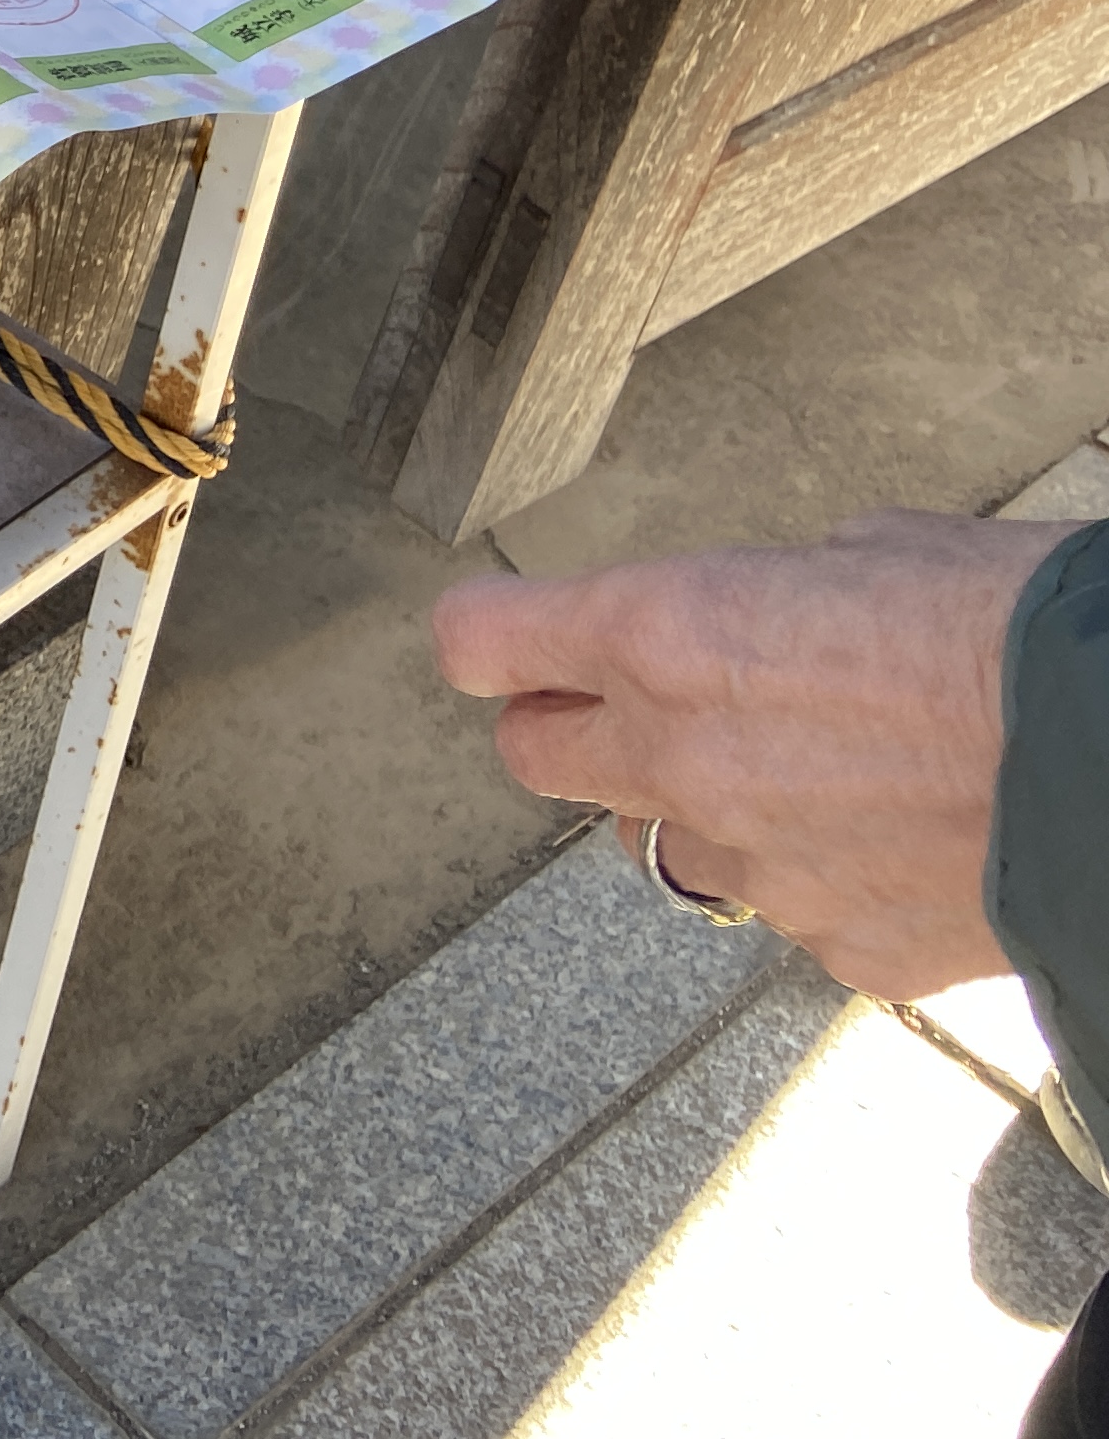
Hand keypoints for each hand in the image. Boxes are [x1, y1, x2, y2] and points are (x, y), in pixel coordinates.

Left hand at [429, 510, 1075, 998]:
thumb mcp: (870, 554)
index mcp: (668, 633)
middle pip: (537, 757)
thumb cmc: (1018, 627)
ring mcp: (758, 867)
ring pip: (675, 843)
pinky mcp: (839, 947)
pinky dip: (827, 876)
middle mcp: (684, 757)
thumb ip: (770, 598)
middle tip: (631, 706)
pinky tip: (909, 836)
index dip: (489, 637)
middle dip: (569, 727)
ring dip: (714, 809)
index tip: (500, 638)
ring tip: (828, 771)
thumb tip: (765, 615)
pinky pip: (794, 909)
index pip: (483, 641)